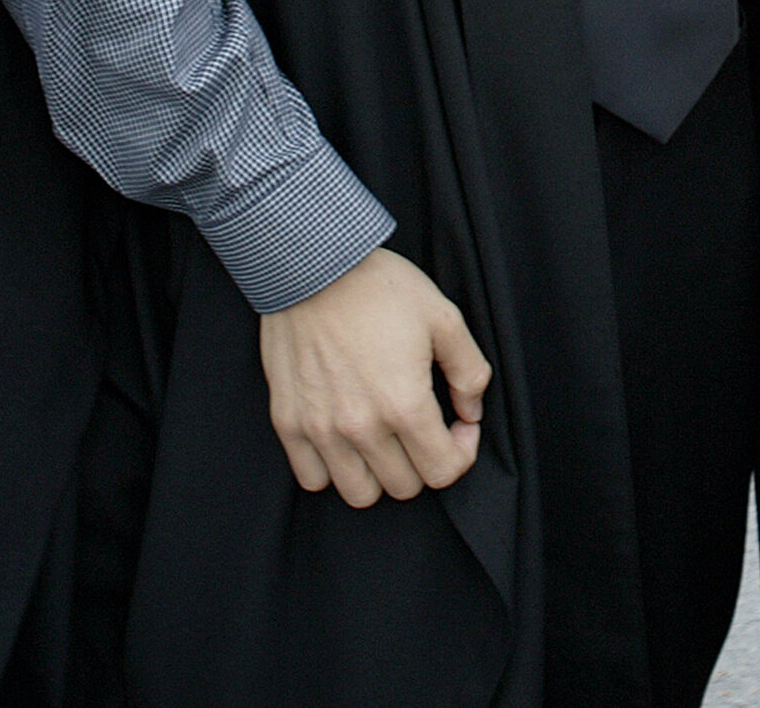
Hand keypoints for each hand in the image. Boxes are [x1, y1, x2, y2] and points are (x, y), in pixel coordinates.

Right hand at [258, 247, 489, 505]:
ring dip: (379, 473)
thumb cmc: (379, 287)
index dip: (461, 453)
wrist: (311, 266)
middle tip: (422, 425)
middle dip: (423, 461)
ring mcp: (320, 429)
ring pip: (360, 493)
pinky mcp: (288, 422)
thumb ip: (469, 371)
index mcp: (404, 404)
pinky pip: (312, 479)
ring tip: (384, 437)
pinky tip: (346, 438)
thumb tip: (471, 413)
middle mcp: (361, 427)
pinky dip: (332, 469)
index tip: (458, 425)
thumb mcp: (443, 317)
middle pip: (404, 487)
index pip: (443, 472)